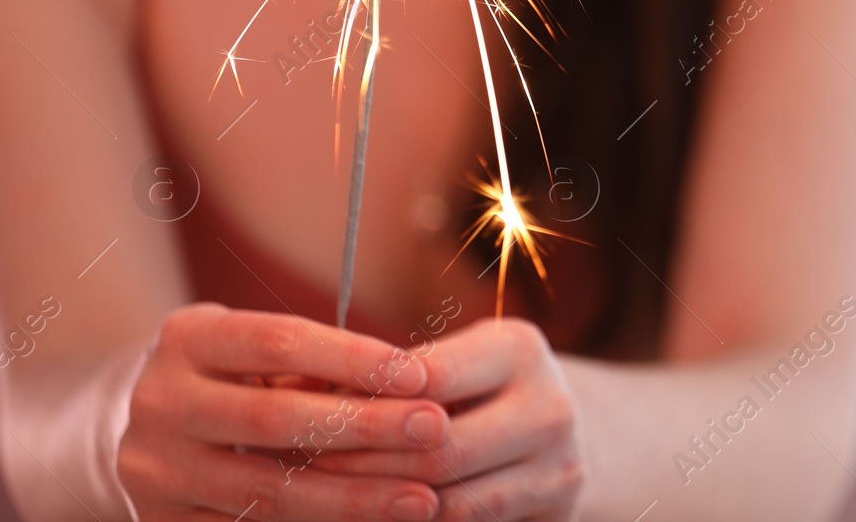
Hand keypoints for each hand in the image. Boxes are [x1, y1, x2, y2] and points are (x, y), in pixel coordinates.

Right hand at [118, 303, 452, 520]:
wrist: (147, 431)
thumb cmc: (235, 376)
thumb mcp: (257, 351)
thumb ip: (315, 365)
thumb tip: (411, 386)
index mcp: (187, 339)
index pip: (279, 340)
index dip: (353, 358)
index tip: (420, 376)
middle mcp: (160, 403)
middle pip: (274, 418)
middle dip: (365, 427)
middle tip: (435, 430)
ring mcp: (154, 472)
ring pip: (267, 491)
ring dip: (353, 498)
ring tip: (422, 498)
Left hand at [312, 318, 586, 521]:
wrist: (553, 431)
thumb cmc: (476, 386)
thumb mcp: (447, 360)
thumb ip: (386, 374)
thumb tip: (294, 389)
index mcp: (520, 349)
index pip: (431, 379)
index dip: (367, 402)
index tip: (307, 416)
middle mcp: (551, 407)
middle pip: (441, 452)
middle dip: (364, 465)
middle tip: (302, 470)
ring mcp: (560, 469)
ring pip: (454, 507)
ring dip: (384, 508)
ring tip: (329, 502)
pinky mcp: (560, 516)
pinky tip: (377, 516)